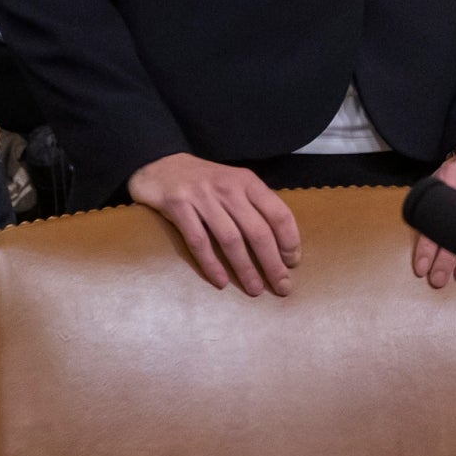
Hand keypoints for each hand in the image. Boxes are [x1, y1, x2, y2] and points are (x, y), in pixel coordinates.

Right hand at [127, 153, 301, 296]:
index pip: (278, 213)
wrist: (162, 165)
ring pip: (230, 240)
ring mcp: (203, 197)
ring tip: (255, 289)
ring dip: (245, 268)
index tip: (293, 263)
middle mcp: (229, 188)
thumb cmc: (206, 182)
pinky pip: (199, 242)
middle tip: (282, 286)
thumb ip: (255, 206)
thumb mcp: (235, 184)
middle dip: (272, 263)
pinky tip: (221, 282)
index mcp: (248, 182)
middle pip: (257, 231)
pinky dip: (211, 264)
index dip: (289, 240)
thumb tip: (281, 243)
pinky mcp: (179, 207)